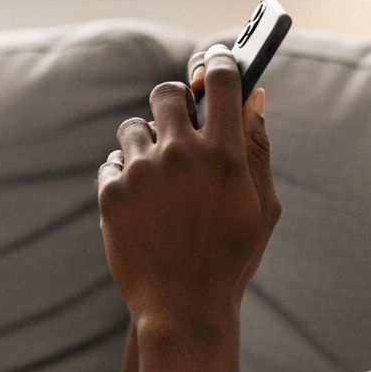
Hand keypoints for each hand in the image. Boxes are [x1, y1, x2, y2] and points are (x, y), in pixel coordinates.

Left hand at [97, 44, 279, 333]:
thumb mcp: (260, 206)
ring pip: (134, 128)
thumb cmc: (231, 258)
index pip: (223, 80)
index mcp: (225, 154)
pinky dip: (125, 178)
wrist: (183, 308)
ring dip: (146, 145)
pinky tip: (143, 206)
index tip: (217, 63)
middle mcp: (181, 154)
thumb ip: (257, 150)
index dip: (220, 63)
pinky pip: (112, 163)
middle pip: (168, 92)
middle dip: (174, 102)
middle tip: (180, 123)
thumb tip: (254, 99)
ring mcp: (141, 172)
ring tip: (159, 180)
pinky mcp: (110, 193)